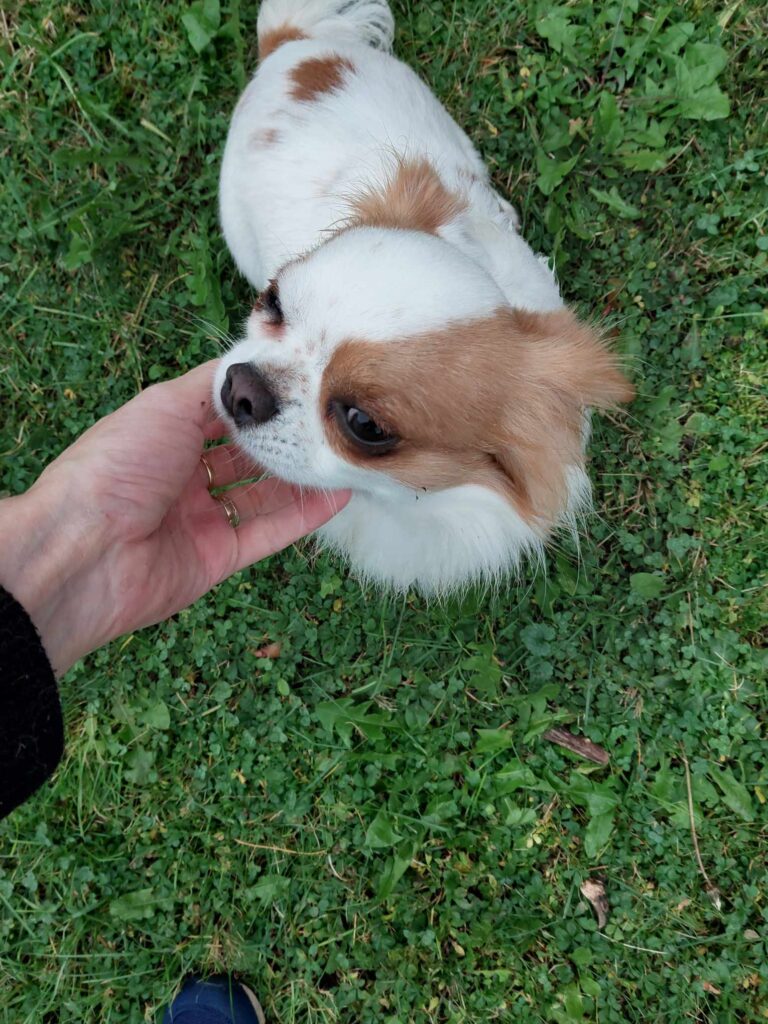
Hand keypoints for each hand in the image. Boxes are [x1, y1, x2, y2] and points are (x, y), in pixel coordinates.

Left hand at [0, 361, 348, 675]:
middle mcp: (182, 477)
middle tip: (328, 422)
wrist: (86, 550)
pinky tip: (337, 495)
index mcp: (163, 437)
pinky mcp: (218, 558)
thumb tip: (252, 364)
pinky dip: (302, 516)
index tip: (301, 385)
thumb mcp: (164, 405)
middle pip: (245, 457)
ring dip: (300, 479)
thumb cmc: (116, 467)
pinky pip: (268, 533)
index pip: (220, 416)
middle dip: (284, 442)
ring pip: (262, 496)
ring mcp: (201, 520)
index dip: (258, 403)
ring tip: (341, 455)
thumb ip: (212, 385)